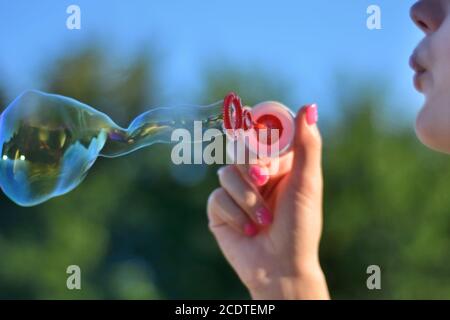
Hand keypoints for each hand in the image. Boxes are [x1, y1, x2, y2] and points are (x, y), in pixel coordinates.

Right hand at [207, 104, 328, 299]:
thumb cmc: (300, 226)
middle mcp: (256, 173)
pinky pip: (216, 197)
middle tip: (263, 178)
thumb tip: (309, 107)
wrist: (280, 267)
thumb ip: (306, 145)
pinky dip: (234, 214)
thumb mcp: (307, 183)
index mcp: (279, 163)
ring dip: (247, 198)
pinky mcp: (219, 209)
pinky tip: (249, 230)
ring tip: (263, 219)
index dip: (257, 128)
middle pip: (238, 149)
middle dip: (251, 166)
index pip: (262, 134)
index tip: (251, 118)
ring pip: (226, 173)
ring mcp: (236, 190)